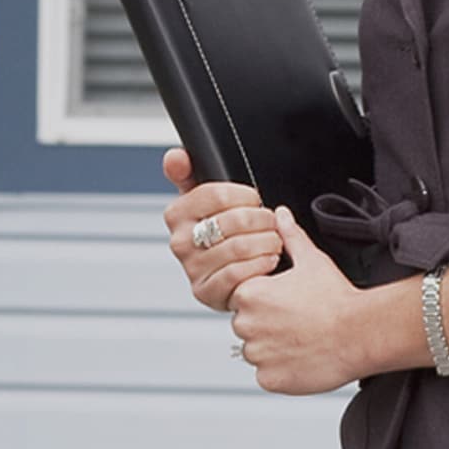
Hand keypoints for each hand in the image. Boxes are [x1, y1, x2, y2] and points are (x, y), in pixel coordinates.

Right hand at [162, 149, 282, 311]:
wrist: (228, 272)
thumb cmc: (221, 228)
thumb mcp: (205, 198)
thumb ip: (189, 171)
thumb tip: (175, 156)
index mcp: (177, 213)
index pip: (216, 193)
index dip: (245, 195)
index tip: (255, 199)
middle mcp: (180, 241)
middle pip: (232, 221)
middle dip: (262, 219)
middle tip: (271, 221)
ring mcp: (192, 269)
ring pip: (239, 248)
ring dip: (267, 242)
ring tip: (274, 240)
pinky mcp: (207, 292)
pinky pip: (239, 275)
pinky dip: (261, 264)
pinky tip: (268, 259)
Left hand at [230, 205, 364, 394]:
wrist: (358, 333)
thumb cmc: (336, 297)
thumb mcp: (311, 259)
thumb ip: (289, 235)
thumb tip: (280, 215)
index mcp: (250, 292)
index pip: (240, 295)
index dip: (263, 296)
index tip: (283, 299)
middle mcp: (246, 324)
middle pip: (245, 323)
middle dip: (264, 321)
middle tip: (295, 317)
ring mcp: (257, 354)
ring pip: (255, 349)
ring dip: (270, 346)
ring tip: (300, 336)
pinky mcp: (269, 379)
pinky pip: (266, 373)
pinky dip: (279, 368)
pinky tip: (301, 354)